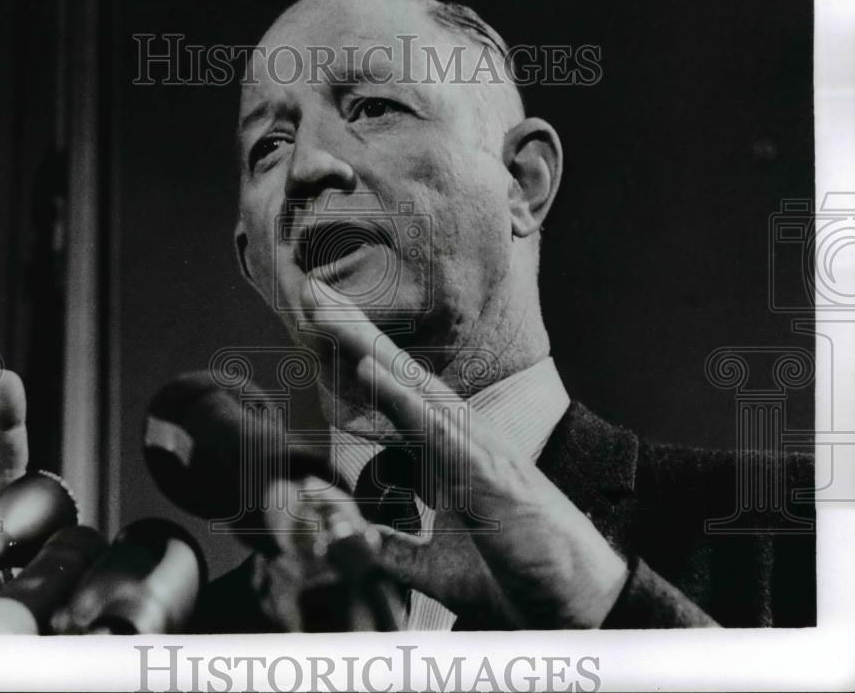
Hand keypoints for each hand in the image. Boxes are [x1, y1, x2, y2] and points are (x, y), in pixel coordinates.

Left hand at [302, 286, 628, 628]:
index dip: (357, 358)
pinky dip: (399, 397)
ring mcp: (473, 450)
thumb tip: (354, 543)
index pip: (393, 395)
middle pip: (397, 375)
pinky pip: (433, 427)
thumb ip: (392, 551)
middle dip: (355, 333)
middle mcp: (458, 439)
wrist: (576, 601)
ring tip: (329, 311)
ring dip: (367, 347)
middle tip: (314, 290)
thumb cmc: (514, 573)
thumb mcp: (434, 566)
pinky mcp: (485, 473)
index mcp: (445, 454)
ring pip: (410, 387)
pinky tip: (369, 369)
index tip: (320, 323)